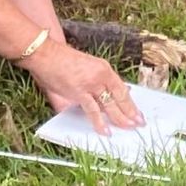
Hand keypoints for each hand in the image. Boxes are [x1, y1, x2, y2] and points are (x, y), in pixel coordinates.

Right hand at [27, 38, 143, 132]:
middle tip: (139, 123)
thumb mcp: (87, 67)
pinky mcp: (80, 92)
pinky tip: (106, 131)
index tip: (138, 112)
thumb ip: (97, 81)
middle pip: (120, 97)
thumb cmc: (62, 60)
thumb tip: (107, 98)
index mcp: (104, 68)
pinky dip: (100, 122)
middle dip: (131, 112)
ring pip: (110, 105)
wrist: (46, 53)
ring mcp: (91, 84)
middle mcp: (101, 75)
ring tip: (129, 127)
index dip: (131, 102)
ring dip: (120, 118)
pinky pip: (93, 111)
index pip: (122, 89)